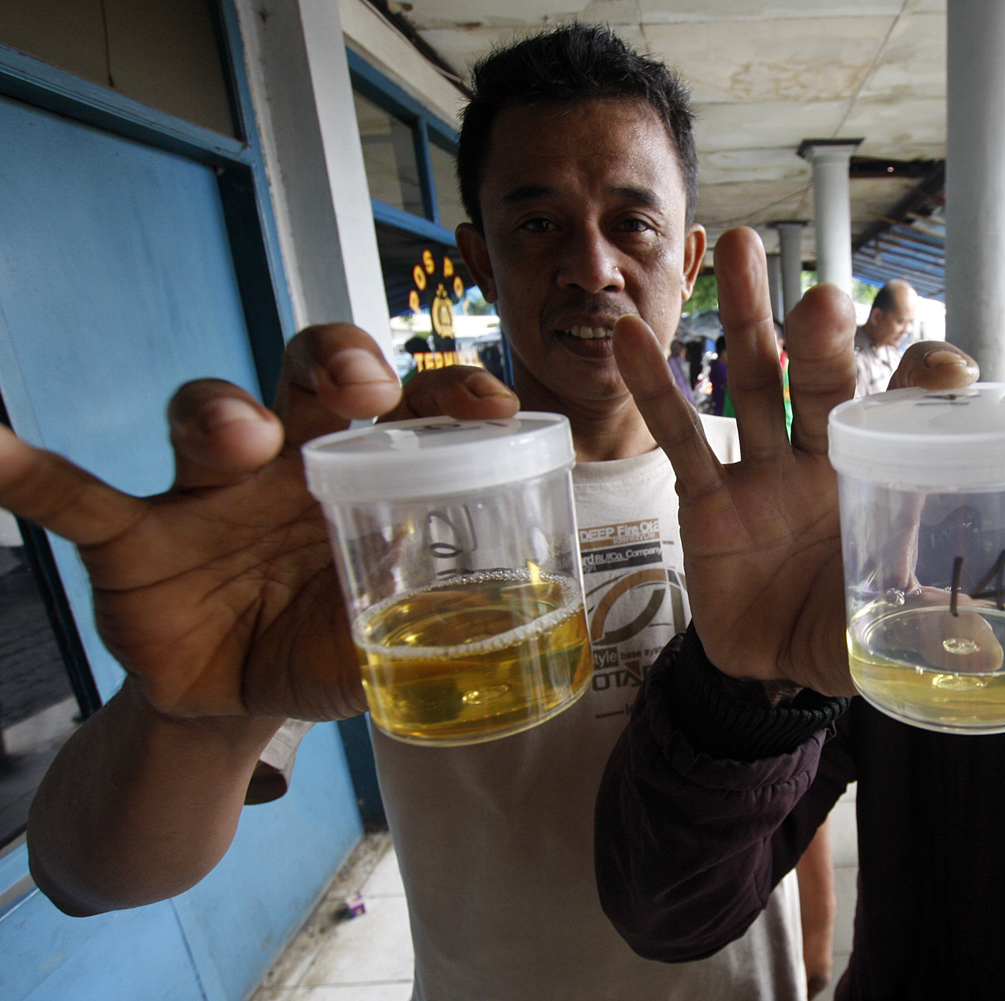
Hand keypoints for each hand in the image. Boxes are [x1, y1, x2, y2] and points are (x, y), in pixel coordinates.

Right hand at [0, 324, 516, 721]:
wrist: (238, 702)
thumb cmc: (324, 641)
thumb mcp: (384, 644)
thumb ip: (428, 638)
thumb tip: (490, 655)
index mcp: (366, 473)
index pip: (412, 411)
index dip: (450, 396)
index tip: (490, 407)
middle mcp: (290, 460)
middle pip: (309, 378)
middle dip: (337, 365)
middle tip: (361, 387)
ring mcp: (207, 492)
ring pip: (208, 418)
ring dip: (221, 414)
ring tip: (237, 437)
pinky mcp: (133, 538)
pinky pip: (77, 496)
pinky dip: (31, 471)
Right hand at [613, 228, 977, 695]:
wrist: (772, 665)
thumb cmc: (841, 631)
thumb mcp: (887, 627)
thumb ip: (925, 628)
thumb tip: (989, 657)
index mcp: (879, 481)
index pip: (907, 416)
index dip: (923, 385)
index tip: (944, 364)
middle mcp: (823, 462)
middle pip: (823, 384)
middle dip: (822, 339)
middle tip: (826, 299)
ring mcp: (763, 474)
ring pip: (755, 385)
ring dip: (749, 319)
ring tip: (739, 246)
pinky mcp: (707, 499)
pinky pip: (681, 438)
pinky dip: (657, 387)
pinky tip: (632, 335)